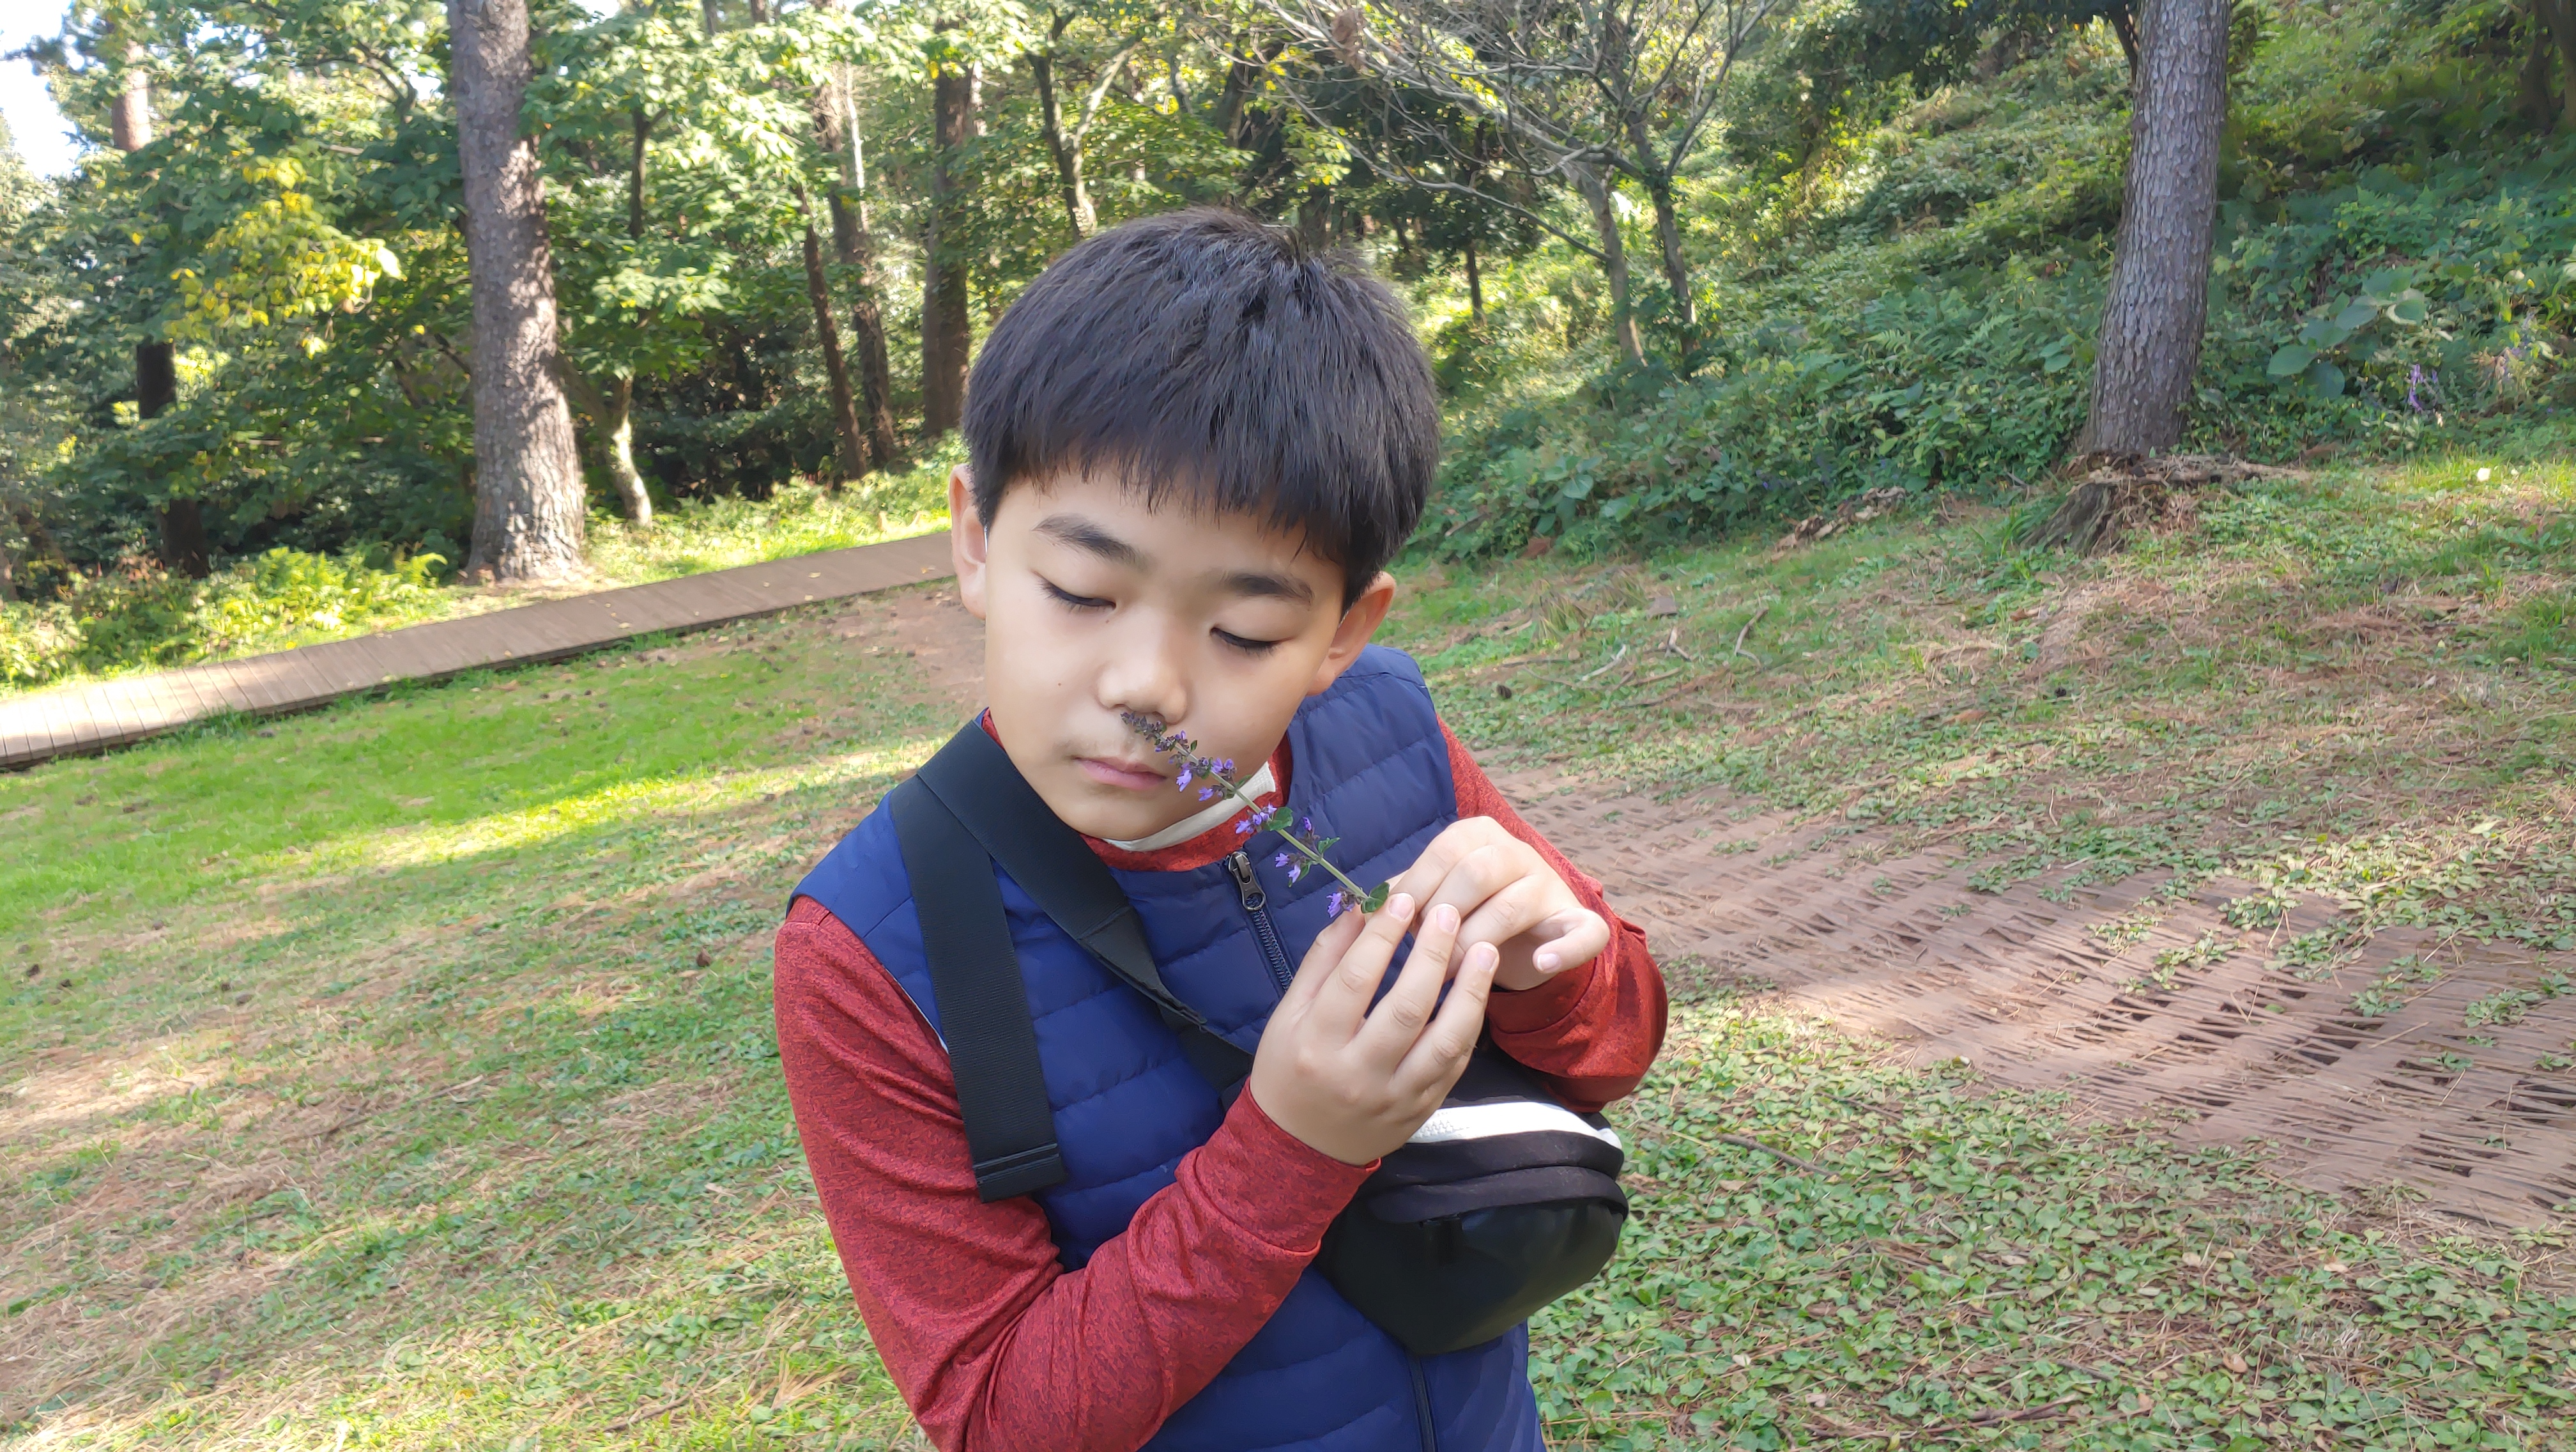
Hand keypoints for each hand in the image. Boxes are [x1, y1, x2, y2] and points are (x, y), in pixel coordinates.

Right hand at [1249, 893, 1501, 1165]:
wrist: (1299, 1146)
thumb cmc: (1288, 1068)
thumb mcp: (1289, 1014)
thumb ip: (1323, 961)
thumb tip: (1358, 909)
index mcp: (1315, 1044)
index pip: (1355, 980)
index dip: (1382, 935)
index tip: (1403, 900)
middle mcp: (1356, 1075)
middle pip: (1406, 1008)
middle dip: (1432, 954)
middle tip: (1449, 913)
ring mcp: (1393, 1097)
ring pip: (1443, 1041)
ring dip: (1469, 992)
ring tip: (1484, 950)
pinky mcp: (1419, 1110)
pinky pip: (1453, 1066)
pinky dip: (1469, 1027)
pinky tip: (1477, 994)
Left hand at [1382, 817, 1610, 991]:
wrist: (1525, 936)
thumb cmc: (1465, 912)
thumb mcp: (1433, 896)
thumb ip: (1404, 894)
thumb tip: (1362, 908)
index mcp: (1477, 835)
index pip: (1441, 852)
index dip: (1416, 889)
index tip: (1394, 924)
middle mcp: (1517, 852)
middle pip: (1476, 873)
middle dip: (1445, 918)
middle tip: (1424, 956)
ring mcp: (1550, 885)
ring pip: (1513, 906)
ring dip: (1478, 942)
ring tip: (1454, 972)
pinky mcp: (1580, 922)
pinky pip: (1584, 932)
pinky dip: (1564, 950)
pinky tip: (1541, 964)